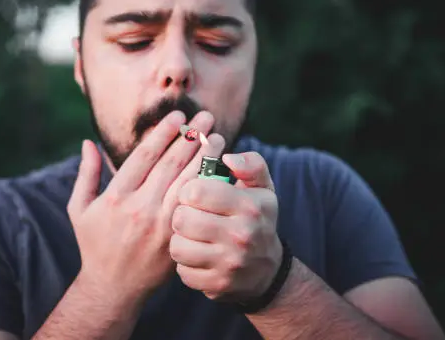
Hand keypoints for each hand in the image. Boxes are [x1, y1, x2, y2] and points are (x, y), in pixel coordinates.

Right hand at [67, 110, 223, 303]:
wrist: (113, 288)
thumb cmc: (94, 244)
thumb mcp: (79, 210)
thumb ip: (86, 175)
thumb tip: (87, 143)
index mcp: (115, 197)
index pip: (144, 156)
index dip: (163, 133)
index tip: (178, 116)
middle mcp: (139, 209)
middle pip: (170, 165)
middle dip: (190, 138)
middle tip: (206, 118)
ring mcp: (160, 226)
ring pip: (187, 184)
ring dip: (205, 159)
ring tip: (218, 138)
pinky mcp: (176, 239)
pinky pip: (195, 208)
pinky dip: (208, 188)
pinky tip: (219, 172)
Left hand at [171, 151, 282, 301]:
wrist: (267, 269)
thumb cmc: (256, 218)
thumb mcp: (262, 188)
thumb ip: (251, 164)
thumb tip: (228, 157)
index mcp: (249, 206)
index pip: (197, 190)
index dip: (189, 190)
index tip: (195, 195)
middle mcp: (242, 236)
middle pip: (182, 219)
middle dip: (182, 215)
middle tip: (190, 216)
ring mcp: (230, 264)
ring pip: (177, 246)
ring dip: (180, 240)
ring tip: (192, 235)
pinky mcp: (218, 286)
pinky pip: (182, 270)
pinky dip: (185, 263)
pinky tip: (197, 256)